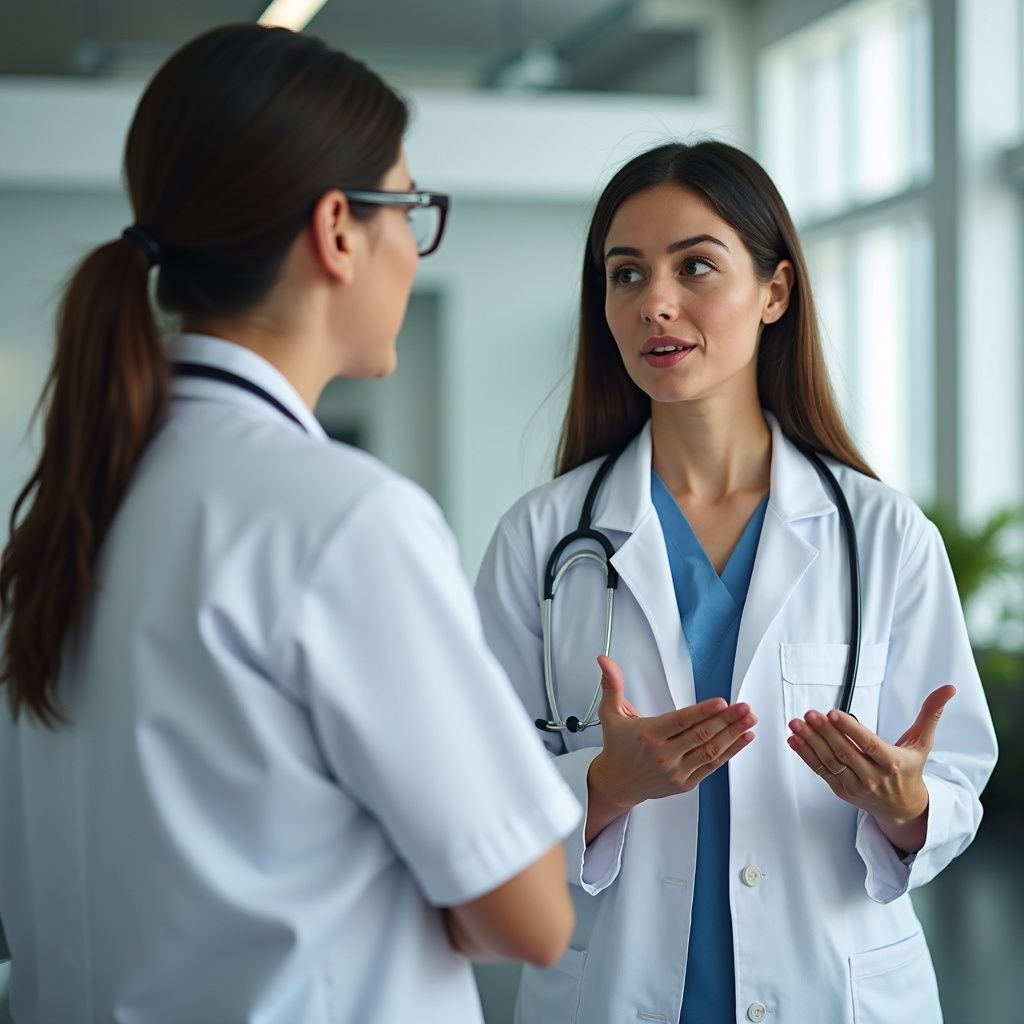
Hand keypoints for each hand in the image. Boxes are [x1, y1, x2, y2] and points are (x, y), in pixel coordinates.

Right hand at [586, 655, 756, 841]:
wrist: (617, 782)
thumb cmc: (617, 746)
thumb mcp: (610, 713)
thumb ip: (611, 684)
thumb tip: (604, 660)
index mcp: (648, 734)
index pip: (681, 721)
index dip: (703, 711)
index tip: (721, 701)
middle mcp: (664, 755)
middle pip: (701, 735)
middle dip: (727, 720)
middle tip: (745, 708)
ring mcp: (676, 770)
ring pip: (710, 751)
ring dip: (733, 735)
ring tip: (749, 720)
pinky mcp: (685, 782)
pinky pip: (712, 766)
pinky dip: (730, 752)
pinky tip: (743, 739)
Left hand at [786, 684, 956, 853]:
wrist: (904, 808)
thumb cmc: (910, 769)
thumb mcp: (922, 743)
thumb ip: (931, 714)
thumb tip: (948, 689)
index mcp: (893, 763)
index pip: (869, 744)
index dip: (850, 729)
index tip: (833, 712)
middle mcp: (873, 777)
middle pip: (845, 752)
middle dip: (825, 732)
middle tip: (809, 713)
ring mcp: (856, 786)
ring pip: (830, 762)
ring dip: (811, 742)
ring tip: (796, 723)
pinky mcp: (842, 791)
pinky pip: (821, 772)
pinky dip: (806, 755)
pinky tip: (794, 739)